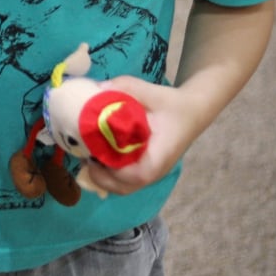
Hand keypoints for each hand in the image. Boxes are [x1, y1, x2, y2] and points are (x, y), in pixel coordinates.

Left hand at [79, 74, 202, 194]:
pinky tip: (97, 156)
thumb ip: (126, 87)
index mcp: (159, 155)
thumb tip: (97, 88)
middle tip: (84, 155)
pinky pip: (124, 181)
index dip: (114, 172)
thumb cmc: (172, 104)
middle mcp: (156, 170)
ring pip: (122, 187)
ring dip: (102, 177)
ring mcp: (151, 173)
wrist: (192, 111)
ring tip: (88, 156)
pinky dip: (108, 175)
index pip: (138, 175)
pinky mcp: (145, 170)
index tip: (94, 156)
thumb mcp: (150, 91)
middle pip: (124, 188)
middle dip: (100, 177)